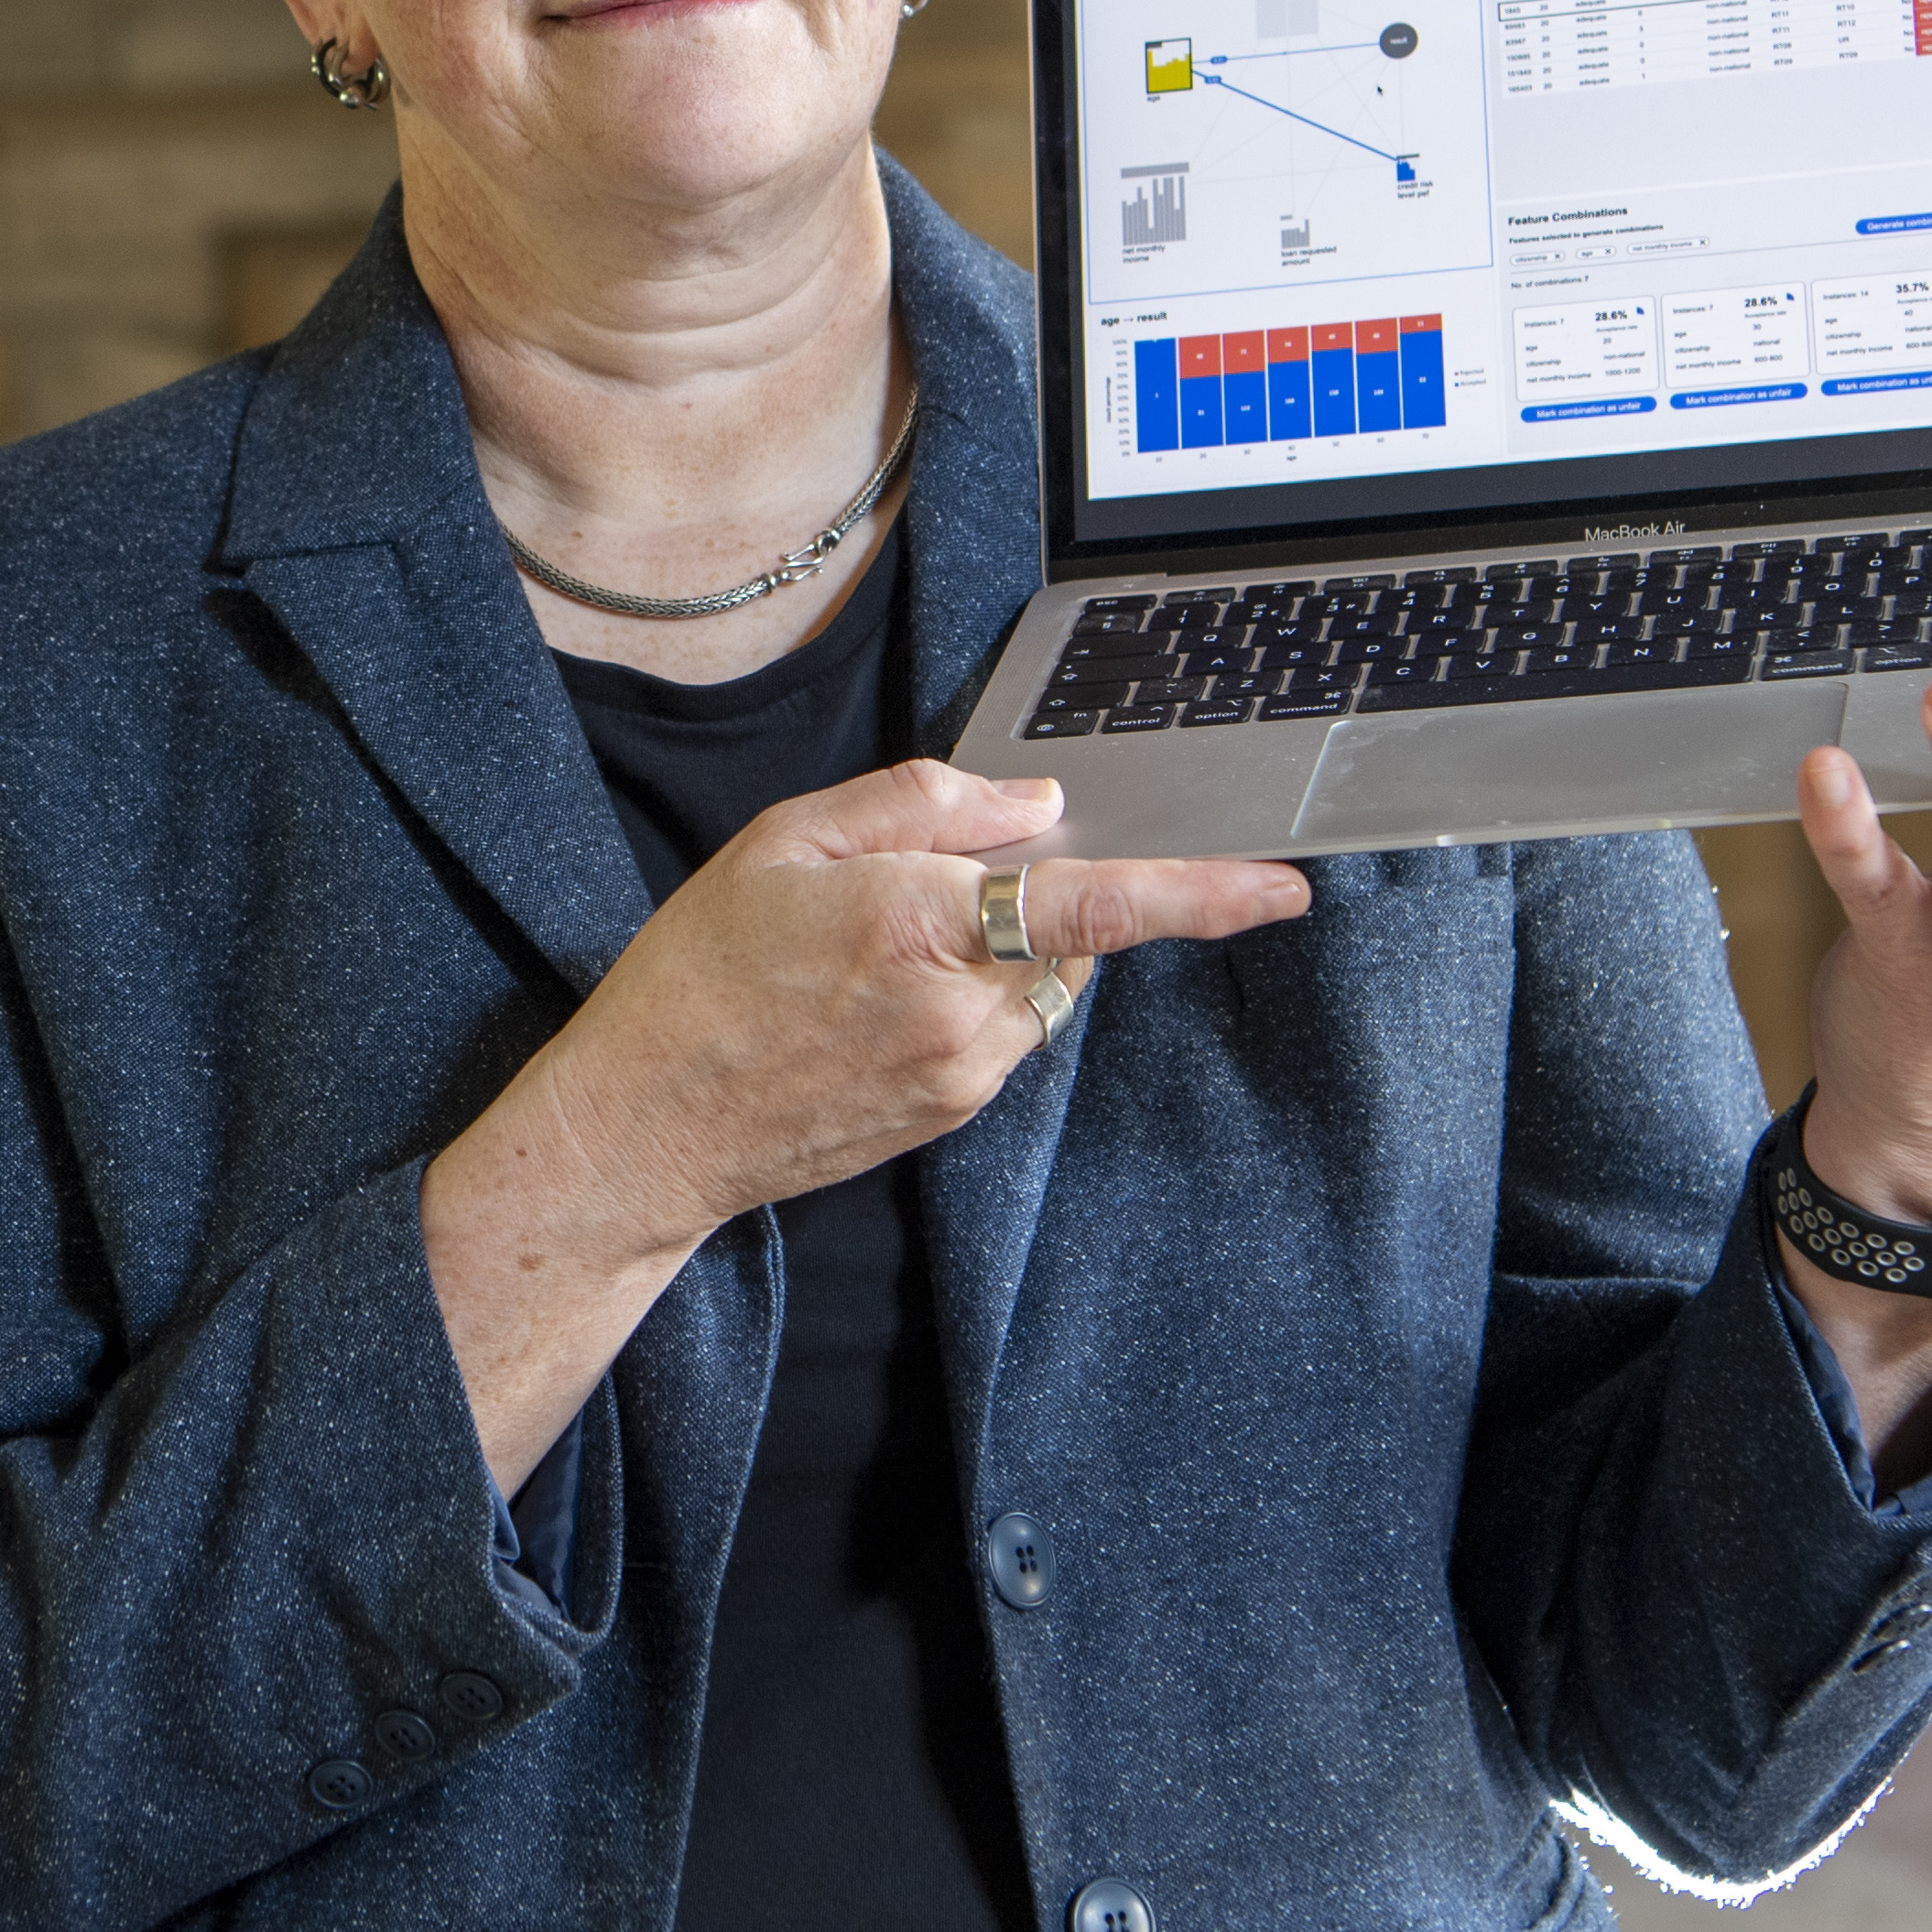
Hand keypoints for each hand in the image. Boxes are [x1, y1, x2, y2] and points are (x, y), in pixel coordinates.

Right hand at [421, 759, 1306, 1482]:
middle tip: (921, 883)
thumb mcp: (787, 840)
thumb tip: (1039, 809)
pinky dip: (970, 995)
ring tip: (873, 951)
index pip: (1091, 903)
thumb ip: (924, 806)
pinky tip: (875, 1001)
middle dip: (1033, 894)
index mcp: (913, 920)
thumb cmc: (700, 973)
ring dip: (1000, 948)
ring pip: (1042, 983)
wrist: (650, 1125)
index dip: (1198, 894)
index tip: (1281, 888)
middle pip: (1069, 933)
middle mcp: (957, 1007)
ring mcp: (962, 1073)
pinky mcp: (954, 1112)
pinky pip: (1005, 1029)